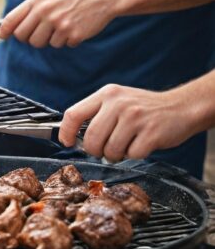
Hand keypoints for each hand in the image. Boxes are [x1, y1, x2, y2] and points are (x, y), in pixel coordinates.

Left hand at [0, 0, 115, 47]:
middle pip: (23, 37)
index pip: (12, 19)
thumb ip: (30, 8)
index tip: (2, 36)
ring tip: (61, 26)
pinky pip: (61, 45)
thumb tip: (8, 26)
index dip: (5, 30)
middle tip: (41, 31)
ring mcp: (59, 24)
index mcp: (38, 0)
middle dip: (29, 37)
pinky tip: (75, 27)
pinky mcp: (72, 34)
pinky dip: (67, 40)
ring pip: (41, 44)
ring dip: (49, 39)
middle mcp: (46, 12)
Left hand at [59, 84, 193, 161]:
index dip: (66, 132)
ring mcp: (135, 118)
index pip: (73, 114)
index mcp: (107, 94)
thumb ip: (97, 113)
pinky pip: (132, 154)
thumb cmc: (145, 108)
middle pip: (91, 138)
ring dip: (115, 154)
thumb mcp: (118, 100)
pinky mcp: (151, 133)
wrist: (182, 106)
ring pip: (110, 149)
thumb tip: (73, 136)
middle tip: (102, 150)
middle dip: (94, 150)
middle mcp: (118, 103)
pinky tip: (141, 145)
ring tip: (125, 145)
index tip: (67, 142)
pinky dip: (134, 155)